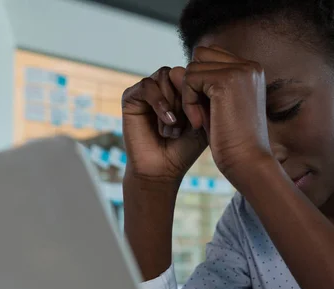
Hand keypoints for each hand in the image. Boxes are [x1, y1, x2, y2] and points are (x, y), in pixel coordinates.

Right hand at [121, 66, 207, 184]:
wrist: (163, 170)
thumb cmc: (184, 149)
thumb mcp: (202, 121)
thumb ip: (202, 97)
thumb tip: (195, 72)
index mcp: (182, 89)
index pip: (193, 74)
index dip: (198, 94)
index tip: (200, 120)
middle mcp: (164, 86)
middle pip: (179, 73)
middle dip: (185, 99)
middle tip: (184, 126)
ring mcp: (148, 91)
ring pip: (164, 76)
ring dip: (172, 103)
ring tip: (173, 128)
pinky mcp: (131, 97)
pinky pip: (147, 86)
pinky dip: (160, 102)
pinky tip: (168, 121)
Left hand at [181, 46, 272, 182]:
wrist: (248, 163)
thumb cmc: (234, 144)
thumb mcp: (217, 109)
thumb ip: (201, 88)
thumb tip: (174, 70)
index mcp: (252, 72)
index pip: (212, 57)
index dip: (200, 81)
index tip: (204, 111)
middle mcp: (250, 66)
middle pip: (201, 55)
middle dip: (193, 82)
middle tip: (198, 114)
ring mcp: (240, 71)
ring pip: (193, 67)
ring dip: (189, 95)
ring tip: (199, 120)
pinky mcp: (226, 80)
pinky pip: (189, 79)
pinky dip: (187, 102)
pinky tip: (198, 122)